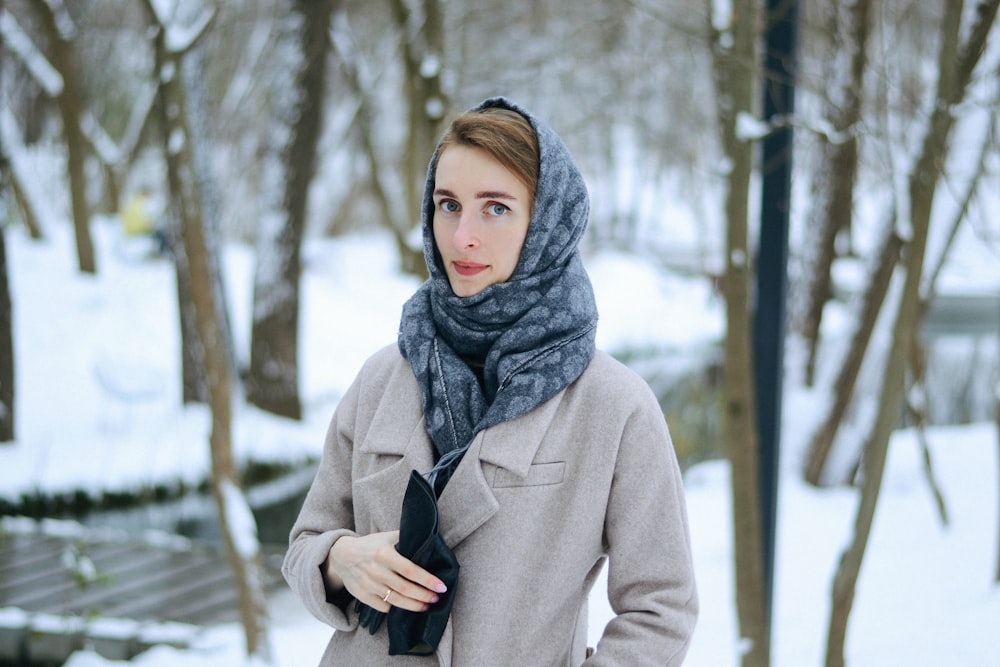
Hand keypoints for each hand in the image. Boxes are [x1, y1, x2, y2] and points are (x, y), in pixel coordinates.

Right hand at [324, 531, 447, 613]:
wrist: (341, 556)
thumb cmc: (369, 545)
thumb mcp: (385, 537)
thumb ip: (404, 537)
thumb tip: (428, 537)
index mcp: (384, 554)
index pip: (410, 569)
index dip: (427, 579)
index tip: (441, 586)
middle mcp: (376, 570)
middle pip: (405, 588)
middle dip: (423, 595)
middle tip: (436, 599)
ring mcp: (368, 584)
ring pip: (395, 600)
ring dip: (413, 606)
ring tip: (426, 607)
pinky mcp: (362, 595)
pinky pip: (382, 606)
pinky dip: (395, 608)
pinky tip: (406, 607)